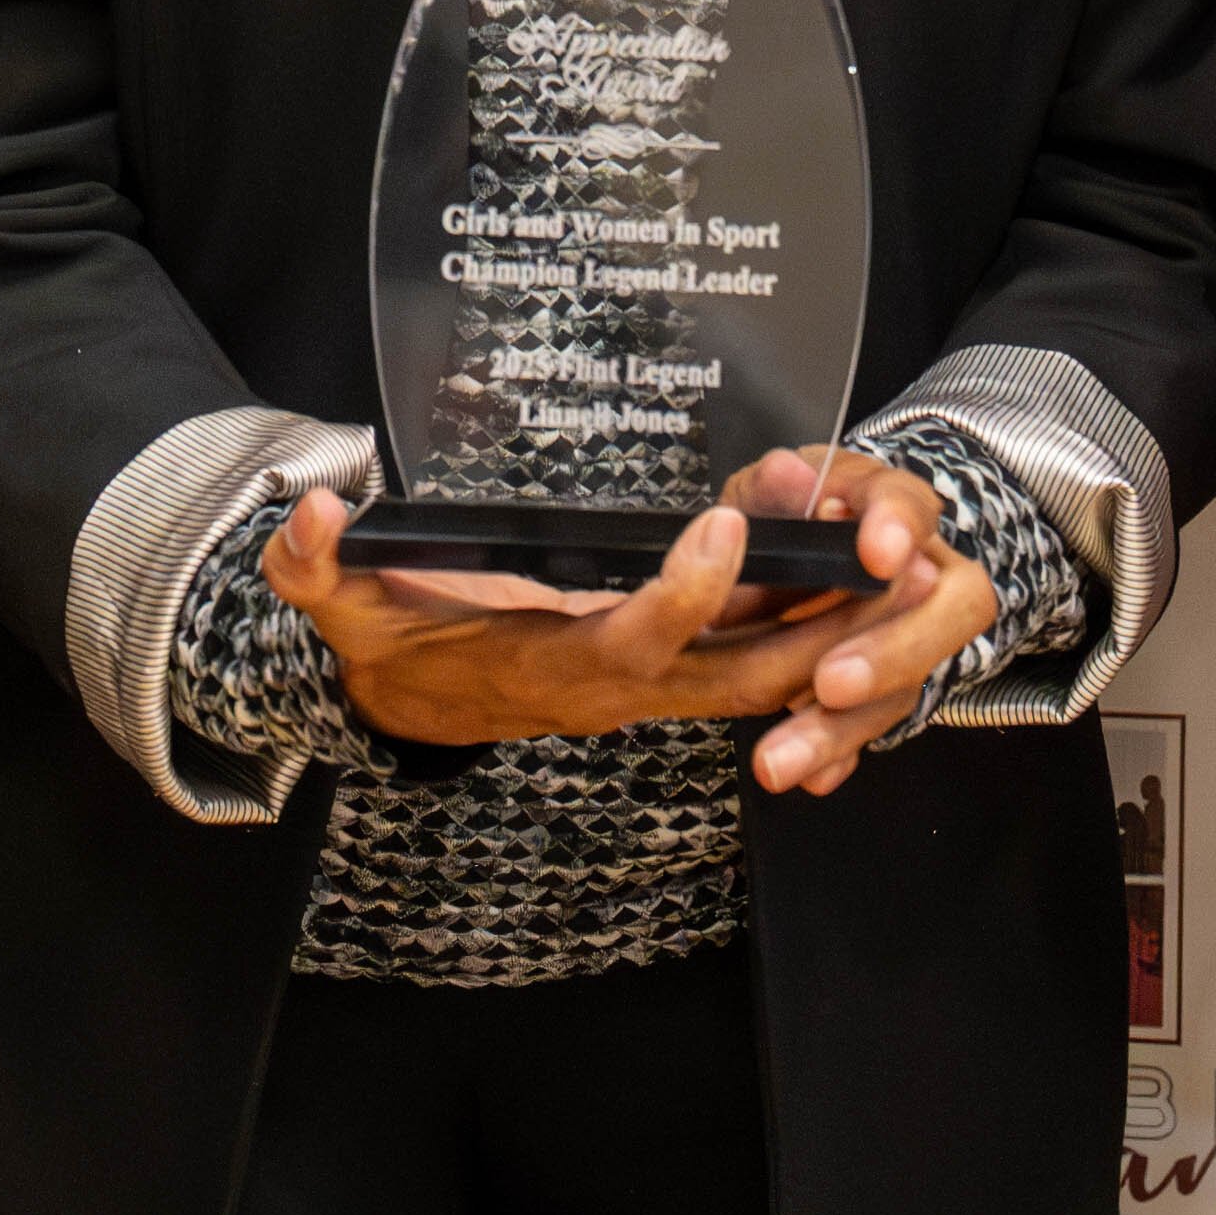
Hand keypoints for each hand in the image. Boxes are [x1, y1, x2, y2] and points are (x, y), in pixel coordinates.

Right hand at [261, 486, 863, 755]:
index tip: (719, 525)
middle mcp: (619, 692)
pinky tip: (869, 578)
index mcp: (552, 671)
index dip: (682, 598)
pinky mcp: (674, 672)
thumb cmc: (391, 643)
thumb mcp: (343, 606)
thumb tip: (309, 512)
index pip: (631, 645)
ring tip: (906, 566)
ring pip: (767, 676)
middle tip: (882, 569)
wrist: (417, 701)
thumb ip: (318, 567)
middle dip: (815, 638)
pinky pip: (761, 661)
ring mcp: (655, 689)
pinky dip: (815, 628)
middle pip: (738, 680)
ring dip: (837, 635)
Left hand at [716, 445, 999, 795]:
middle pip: (949, 611)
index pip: (913, 505)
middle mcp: (922, 573)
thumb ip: (773, 487)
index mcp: (888, 508)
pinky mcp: (884, 692)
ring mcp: (910, 637)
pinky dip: (839, 754)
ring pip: (909, 684)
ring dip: (847, 726)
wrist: (795, 563)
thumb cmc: (785, 518)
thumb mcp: (767, 490)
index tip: (877, 553)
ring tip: (781, 759)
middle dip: (892, 651)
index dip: (898, 527)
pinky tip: (809, 776)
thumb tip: (794, 478)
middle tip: (831, 681)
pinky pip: (874, 728)